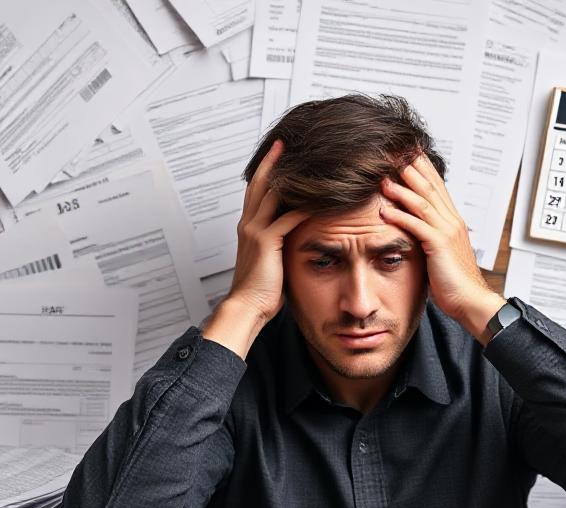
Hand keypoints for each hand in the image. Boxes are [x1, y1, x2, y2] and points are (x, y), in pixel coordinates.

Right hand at [203, 140, 308, 357]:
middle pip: (260, 183)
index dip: (266, 171)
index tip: (278, 155)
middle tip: (284, 142)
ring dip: (289, 176)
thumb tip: (294, 235)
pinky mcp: (267, 242)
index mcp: (249, 227)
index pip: (257, 191)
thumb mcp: (270, 258)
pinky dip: (304, 206)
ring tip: (305, 161)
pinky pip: (287, 218)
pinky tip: (319, 197)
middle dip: (272, 162)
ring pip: (271, 194)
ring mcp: (256, 231)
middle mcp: (249, 224)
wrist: (246, 307)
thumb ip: (278, 242)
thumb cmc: (261, 289)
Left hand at [379, 156, 505, 343]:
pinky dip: (400, 217)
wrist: (471, 300)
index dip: (422, 168)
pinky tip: (385, 212)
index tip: (406, 154)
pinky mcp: (439, 246)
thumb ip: (429, 234)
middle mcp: (451, 220)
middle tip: (392, 154)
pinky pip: (417, 226)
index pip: (437, 186)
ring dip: (401, 190)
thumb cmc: (454, 280)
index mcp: (452, 220)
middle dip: (411, 169)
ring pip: (422, 202)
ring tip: (382, 180)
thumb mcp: (440, 251)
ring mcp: (447, 231)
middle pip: (430, 187)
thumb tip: (412, 226)